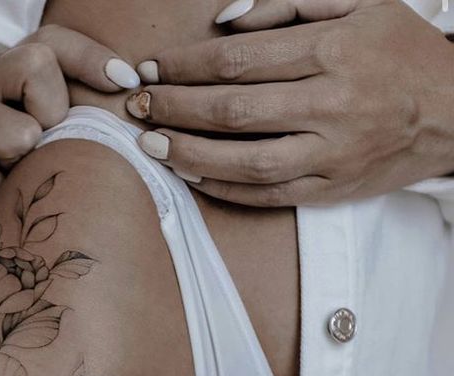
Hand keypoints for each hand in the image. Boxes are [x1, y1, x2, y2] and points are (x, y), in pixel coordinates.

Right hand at [0, 25, 138, 204]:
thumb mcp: (0, 108)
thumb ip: (45, 111)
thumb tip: (110, 138)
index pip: (53, 44)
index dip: (92, 58)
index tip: (127, 81)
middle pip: (44, 89)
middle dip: (48, 126)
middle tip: (19, 148)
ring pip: (21, 138)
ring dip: (16, 168)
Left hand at [127, 0, 453, 205]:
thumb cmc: (397, 50)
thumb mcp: (359, 1)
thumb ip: (289, 2)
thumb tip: (224, 21)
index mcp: (333, 50)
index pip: (238, 60)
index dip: (185, 65)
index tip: (151, 68)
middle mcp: (331, 104)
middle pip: (233, 111)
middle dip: (175, 109)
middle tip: (138, 107)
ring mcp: (332, 153)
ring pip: (246, 162)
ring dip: (191, 156)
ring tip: (152, 147)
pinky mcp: (332, 189)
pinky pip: (269, 195)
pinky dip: (226, 189)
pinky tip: (192, 176)